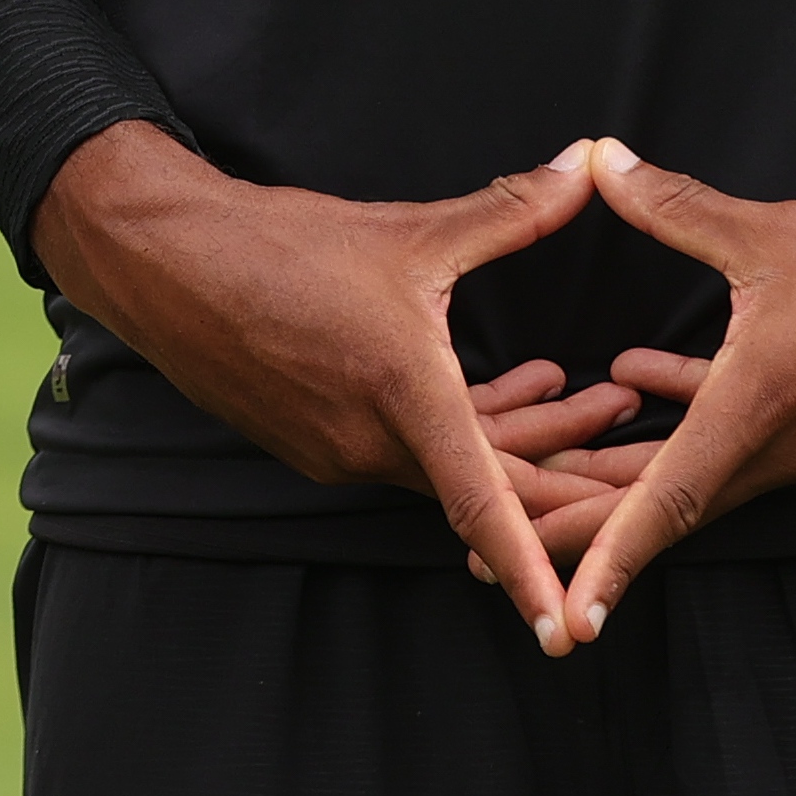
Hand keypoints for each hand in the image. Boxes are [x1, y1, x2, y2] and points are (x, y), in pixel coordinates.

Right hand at [32, 121, 604, 654]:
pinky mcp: (318, 442)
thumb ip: (508, 211)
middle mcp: (370, 444)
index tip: (568, 629)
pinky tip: (512, 384)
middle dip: (565, 469)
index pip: (484, 502)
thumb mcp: (409, 230)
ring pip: (453, 466)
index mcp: (402, 396)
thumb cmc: (281, 245)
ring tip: (579, 389)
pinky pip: (413, 454)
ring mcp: (340, 450)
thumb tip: (585, 166)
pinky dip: (466, 431)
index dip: (534, 568)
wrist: (166, 262)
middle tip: (628, 443)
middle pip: (488, 487)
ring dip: (517, 438)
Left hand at [512, 119, 795, 642]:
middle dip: (586, 525)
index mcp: (764, 410)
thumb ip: (676, 203)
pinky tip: (636, 381)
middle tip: (503, 544)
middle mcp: (788, 448)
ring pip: (700, 472)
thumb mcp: (774, 229)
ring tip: (547, 472)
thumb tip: (598, 159)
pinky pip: (737, 439)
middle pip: (670, 505)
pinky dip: (684, 418)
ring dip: (628, 471)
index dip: (608, 554)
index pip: (669, 499)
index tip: (564, 612)